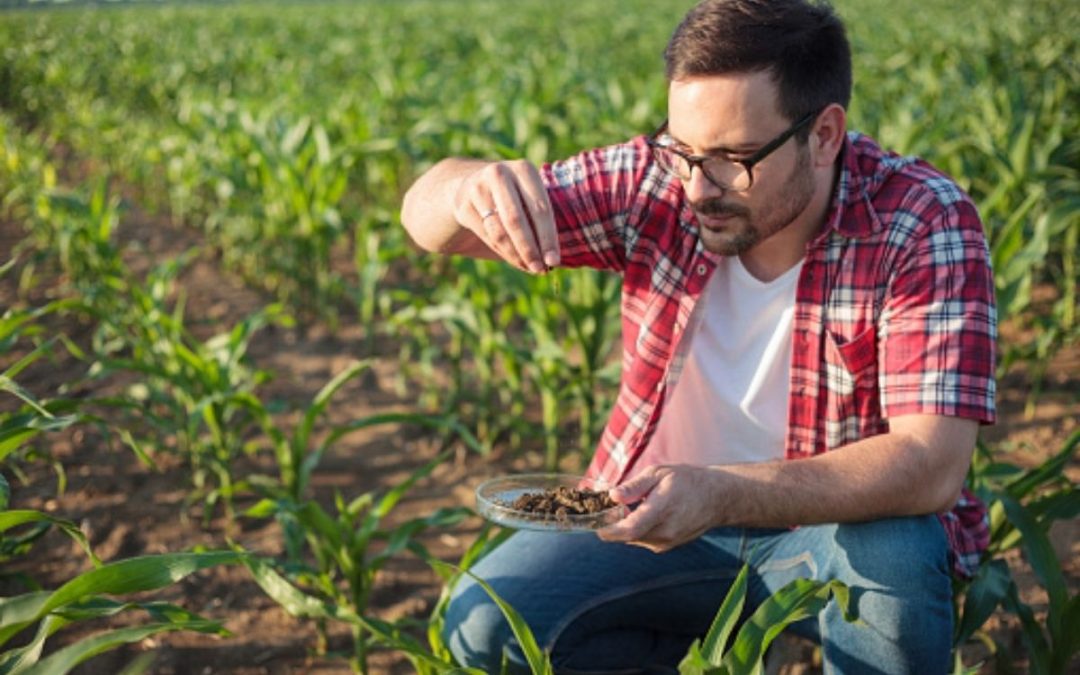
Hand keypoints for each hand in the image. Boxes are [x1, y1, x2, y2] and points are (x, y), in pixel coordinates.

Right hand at [453, 159, 559, 273]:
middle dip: (530, 249)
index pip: (539, 208)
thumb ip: (540, 220)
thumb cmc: (515, 196)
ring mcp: (477, 188)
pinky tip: (515, 260)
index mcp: (524, 169)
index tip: (554, 261)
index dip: (547, 237)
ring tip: (529, 268)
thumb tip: (552, 259)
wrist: (472, 184)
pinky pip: (486, 235)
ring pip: (498, 231)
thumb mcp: (530, 196)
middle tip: (540, 270)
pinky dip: (502, 252)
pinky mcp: (463, 205)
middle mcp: (499, 174)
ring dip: (515, 254)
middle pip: (516, 220)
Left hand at [597, 465, 721, 552]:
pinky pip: (641, 540)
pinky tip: (641, 513)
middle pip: (626, 535)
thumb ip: (634, 486)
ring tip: (626, 506)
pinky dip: (635, 529)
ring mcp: (667, 542)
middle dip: (611, 524)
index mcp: (662, 509)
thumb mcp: (658, 473)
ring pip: (633, 539)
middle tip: (602, 506)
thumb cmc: (685, 480)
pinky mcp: (666, 547)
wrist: (716, 498)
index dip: (608, 529)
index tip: (593, 522)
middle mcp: (665, 531)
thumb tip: (612, 496)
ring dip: (623, 526)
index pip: (630, 529)